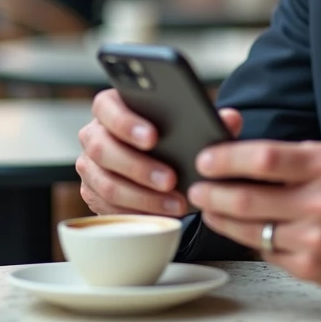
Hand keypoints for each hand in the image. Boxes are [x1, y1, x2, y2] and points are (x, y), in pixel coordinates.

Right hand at [76, 89, 242, 216]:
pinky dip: (137, 212)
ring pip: (106, 183)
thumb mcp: (192, 126)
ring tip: (176, 202)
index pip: (106, 107)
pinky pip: (108, 208)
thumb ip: (210, 120)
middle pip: (103, 149)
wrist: (162, 166)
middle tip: (171, 179)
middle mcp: (94, 134)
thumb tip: (231, 119)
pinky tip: (163, 214)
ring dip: (143, 196)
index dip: (126, 122)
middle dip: (139, 166)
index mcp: (112, 107)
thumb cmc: (173, 138)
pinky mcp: (92, 194)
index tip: (154, 137)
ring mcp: (90, 166)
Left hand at [186, 141, 320, 289]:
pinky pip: (264, 251)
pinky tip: (242, 228)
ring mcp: (315, 237)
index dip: (227, 159)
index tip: (205, 160)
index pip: (264, 158)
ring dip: (221, 218)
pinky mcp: (309, 266)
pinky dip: (247, 239)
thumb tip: (230, 153)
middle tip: (197, 188)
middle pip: (248, 198)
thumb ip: (283, 156)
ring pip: (250, 229)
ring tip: (209, 208)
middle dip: (213, 193)